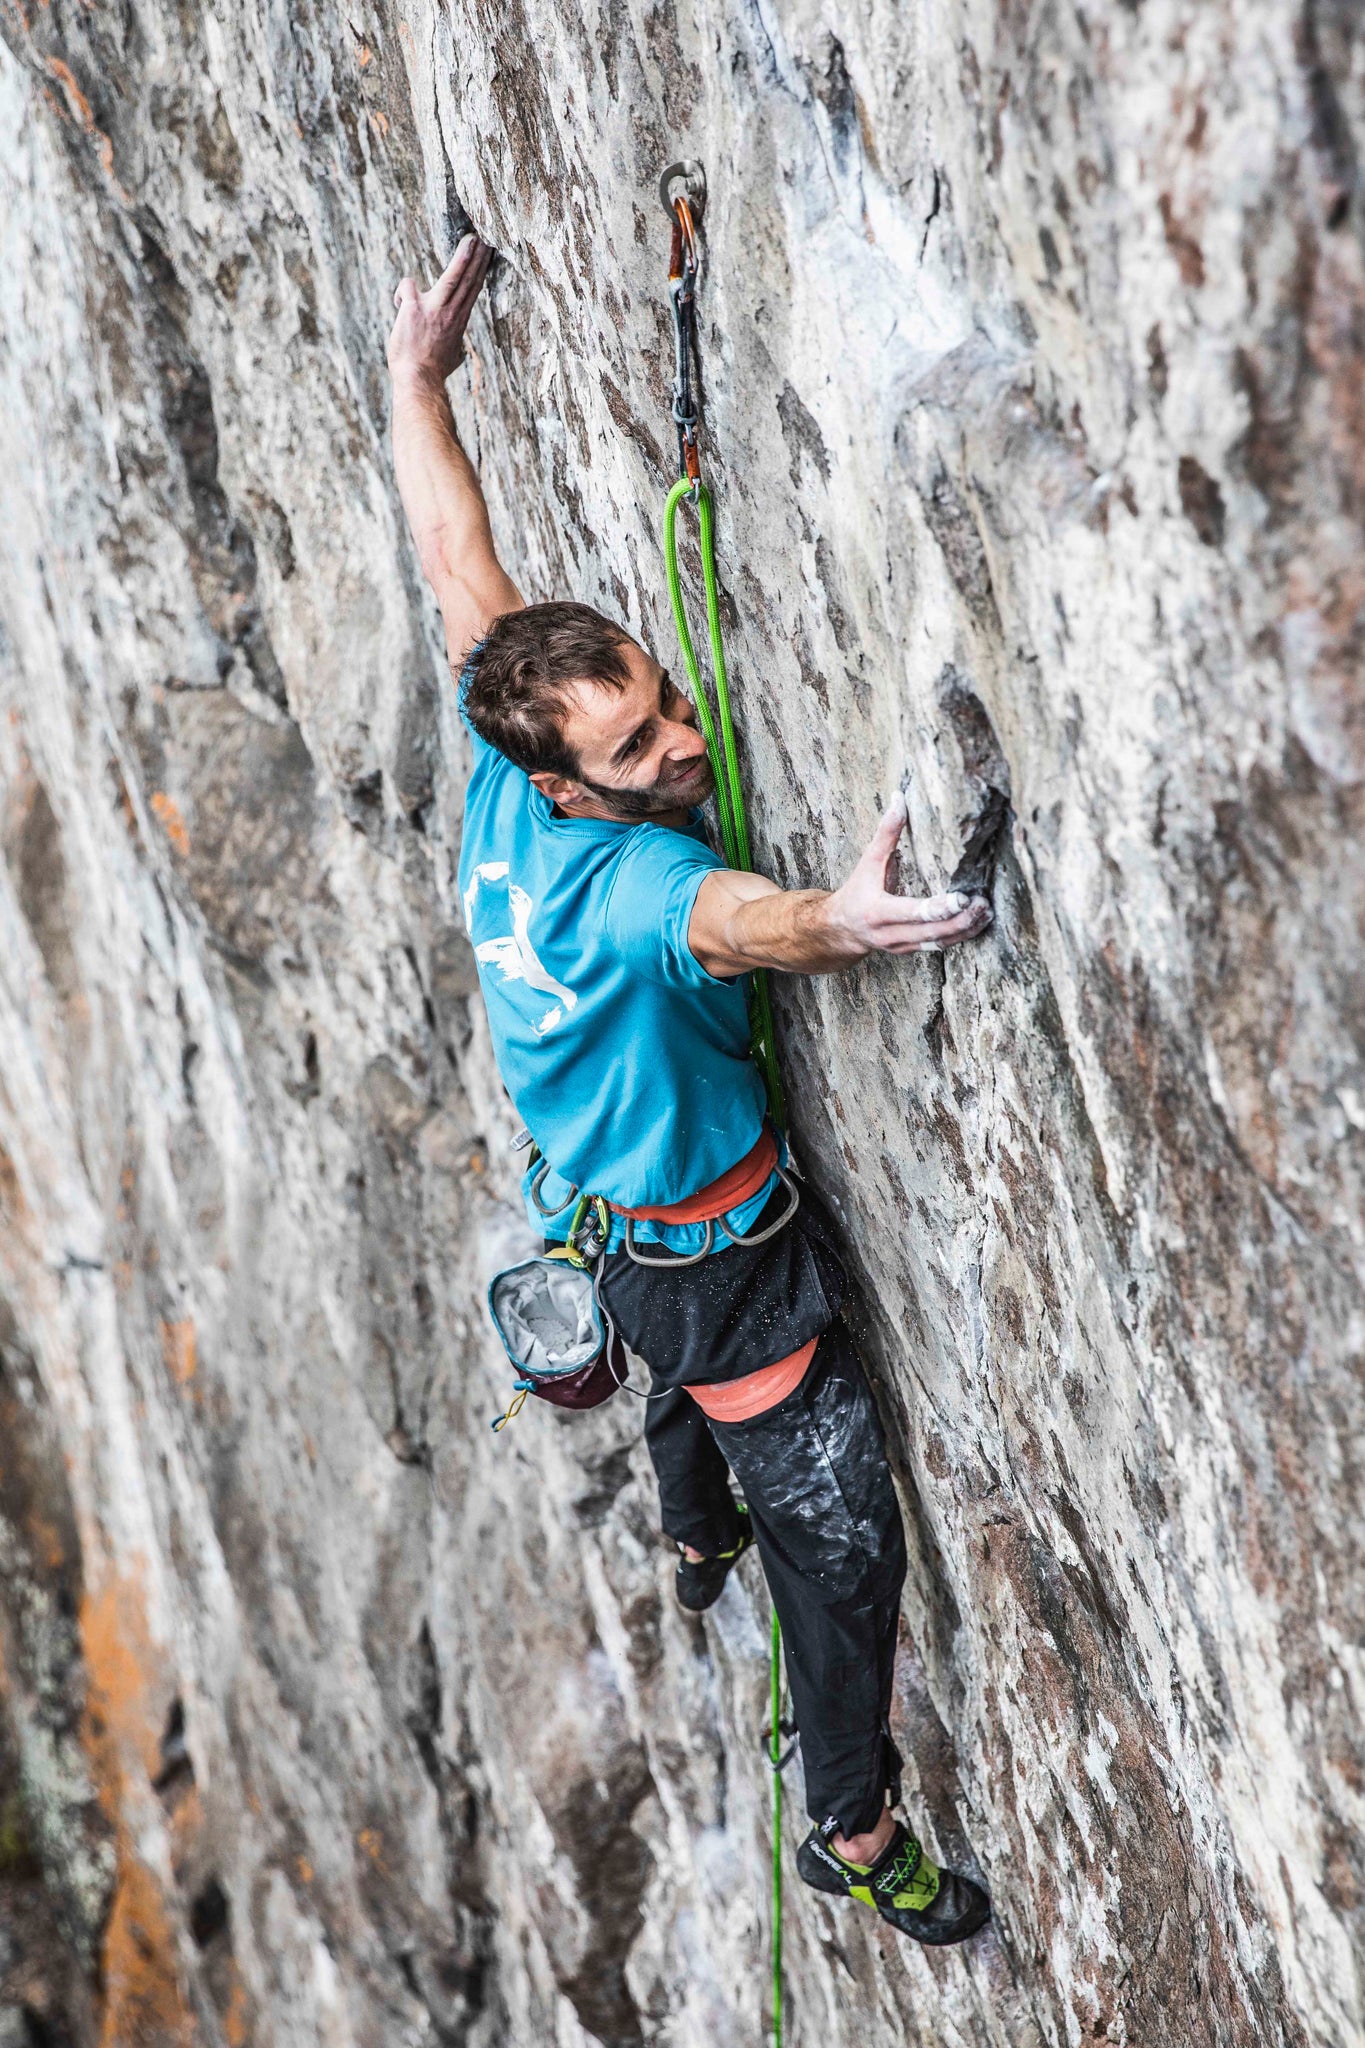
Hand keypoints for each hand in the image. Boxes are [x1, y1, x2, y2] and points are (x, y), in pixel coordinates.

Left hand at [387, 234, 492, 387]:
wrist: (419, 380)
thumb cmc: (433, 371)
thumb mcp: (452, 356)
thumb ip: (454, 342)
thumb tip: (457, 347)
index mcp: (459, 320)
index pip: (472, 289)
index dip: (480, 270)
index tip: (487, 255)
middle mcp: (451, 312)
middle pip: (468, 279)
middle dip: (478, 257)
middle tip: (484, 238)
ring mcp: (434, 309)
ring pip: (453, 277)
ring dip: (463, 257)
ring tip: (471, 240)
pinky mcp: (414, 309)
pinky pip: (408, 287)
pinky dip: (402, 293)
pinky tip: (401, 303)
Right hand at [827, 793, 992, 956]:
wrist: (841, 928)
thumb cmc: (857, 890)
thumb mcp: (868, 860)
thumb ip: (886, 832)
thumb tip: (899, 798)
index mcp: (877, 912)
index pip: (912, 912)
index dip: (938, 907)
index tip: (962, 898)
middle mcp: (889, 934)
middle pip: (930, 932)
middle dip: (960, 920)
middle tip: (982, 904)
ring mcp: (901, 946)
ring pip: (938, 943)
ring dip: (965, 930)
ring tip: (986, 913)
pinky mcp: (911, 950)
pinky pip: (938, 947)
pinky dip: (960, 936)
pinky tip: (978, 923)